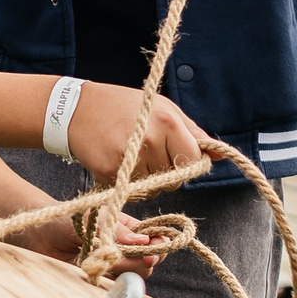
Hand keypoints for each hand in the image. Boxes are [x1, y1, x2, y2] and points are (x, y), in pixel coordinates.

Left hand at [17, 210, 163, 277]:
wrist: (38, 235)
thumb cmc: (66, 219)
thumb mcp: (93, 218)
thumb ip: (117, 230)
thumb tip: (143, 241)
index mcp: (129, 230)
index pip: (156, 242)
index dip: (159, 248)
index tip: (151, 252)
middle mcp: (124, 250)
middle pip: (147, 264)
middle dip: (139, 261)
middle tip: (119, 255)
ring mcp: (111, 267)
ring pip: (132, 278)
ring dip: (121, 271)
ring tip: (100, 259)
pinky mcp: (98, 281)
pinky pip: (112, 289)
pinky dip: (108, 285)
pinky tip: (96, 273)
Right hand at [64, 82, 203, 180]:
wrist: (75, 109)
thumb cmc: (124, 106)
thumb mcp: (162, 108)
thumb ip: (192, 132)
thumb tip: (221, 155)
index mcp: (167, 122)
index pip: (193, 161)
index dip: (187, 161)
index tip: (174, 151)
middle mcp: (150, 141)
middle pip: (175, 179)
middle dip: (167, 171)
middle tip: (147, 150)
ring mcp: (128, 160)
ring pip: (155, 190)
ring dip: (148, 179)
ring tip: (131, 154)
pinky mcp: (110, 173)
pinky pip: (134, 192)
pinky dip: (129, 183)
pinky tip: (117, 160)